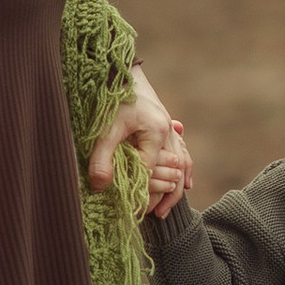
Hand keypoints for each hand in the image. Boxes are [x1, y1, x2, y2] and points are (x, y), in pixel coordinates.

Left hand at [92, 69, 190, 216]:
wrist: (120, 68)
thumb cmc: (112, 95)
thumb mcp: (105, 129)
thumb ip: (101, 158)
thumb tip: (100, 188)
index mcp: (156, 133)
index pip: (149, 172)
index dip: (140, 193)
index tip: (131, 211)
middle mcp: (168, 132)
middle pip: (171, 173)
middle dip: (161, 196)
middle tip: (150, 217)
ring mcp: (170, 129)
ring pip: (180, 164)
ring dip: (174, 188)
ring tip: (163, 210)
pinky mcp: (167, 126)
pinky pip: (181, 153)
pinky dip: (183, 169)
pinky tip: (184, 183)